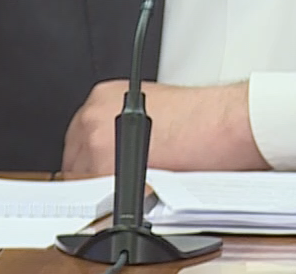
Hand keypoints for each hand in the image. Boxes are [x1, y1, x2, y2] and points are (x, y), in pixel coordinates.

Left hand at [61, 79, 267, 175]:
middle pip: (74, 158)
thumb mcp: (151, 109)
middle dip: (92, 174)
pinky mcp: (105, 167)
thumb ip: (124, 125)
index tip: (97, 170)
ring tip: (132, 188)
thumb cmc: (200, 118)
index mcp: (103, 97)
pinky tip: (133, 195)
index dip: (90, 159)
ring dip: (101, 188)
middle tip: (116, 184)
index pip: (80, 136)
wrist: (221, 123)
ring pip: (82, 178)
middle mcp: (93, 114)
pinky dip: (111, 199)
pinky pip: (96, 195)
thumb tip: (115, 150)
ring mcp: (95, 140)